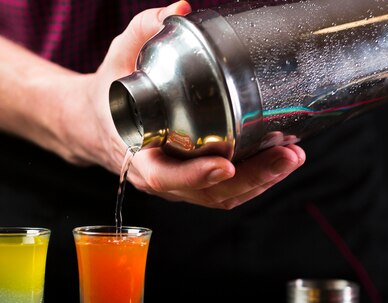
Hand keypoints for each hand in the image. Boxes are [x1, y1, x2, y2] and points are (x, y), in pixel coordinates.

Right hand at [70, 1, 305, 208]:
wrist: (94, 124)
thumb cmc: (108, 94)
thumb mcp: (117, 59)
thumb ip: (143, 31)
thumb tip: (180, 8)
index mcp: (135, 154)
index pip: (164, 176)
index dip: (196, 176)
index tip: (226, 164)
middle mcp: (156, 177)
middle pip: (207, 194)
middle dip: (252, 179)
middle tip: (287, 154)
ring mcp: (176, 185)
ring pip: (220, 198)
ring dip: (260, 182)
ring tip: (292, 156)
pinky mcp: (190, 183)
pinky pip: (223, 193)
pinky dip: (253, 182)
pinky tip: (278, 160)